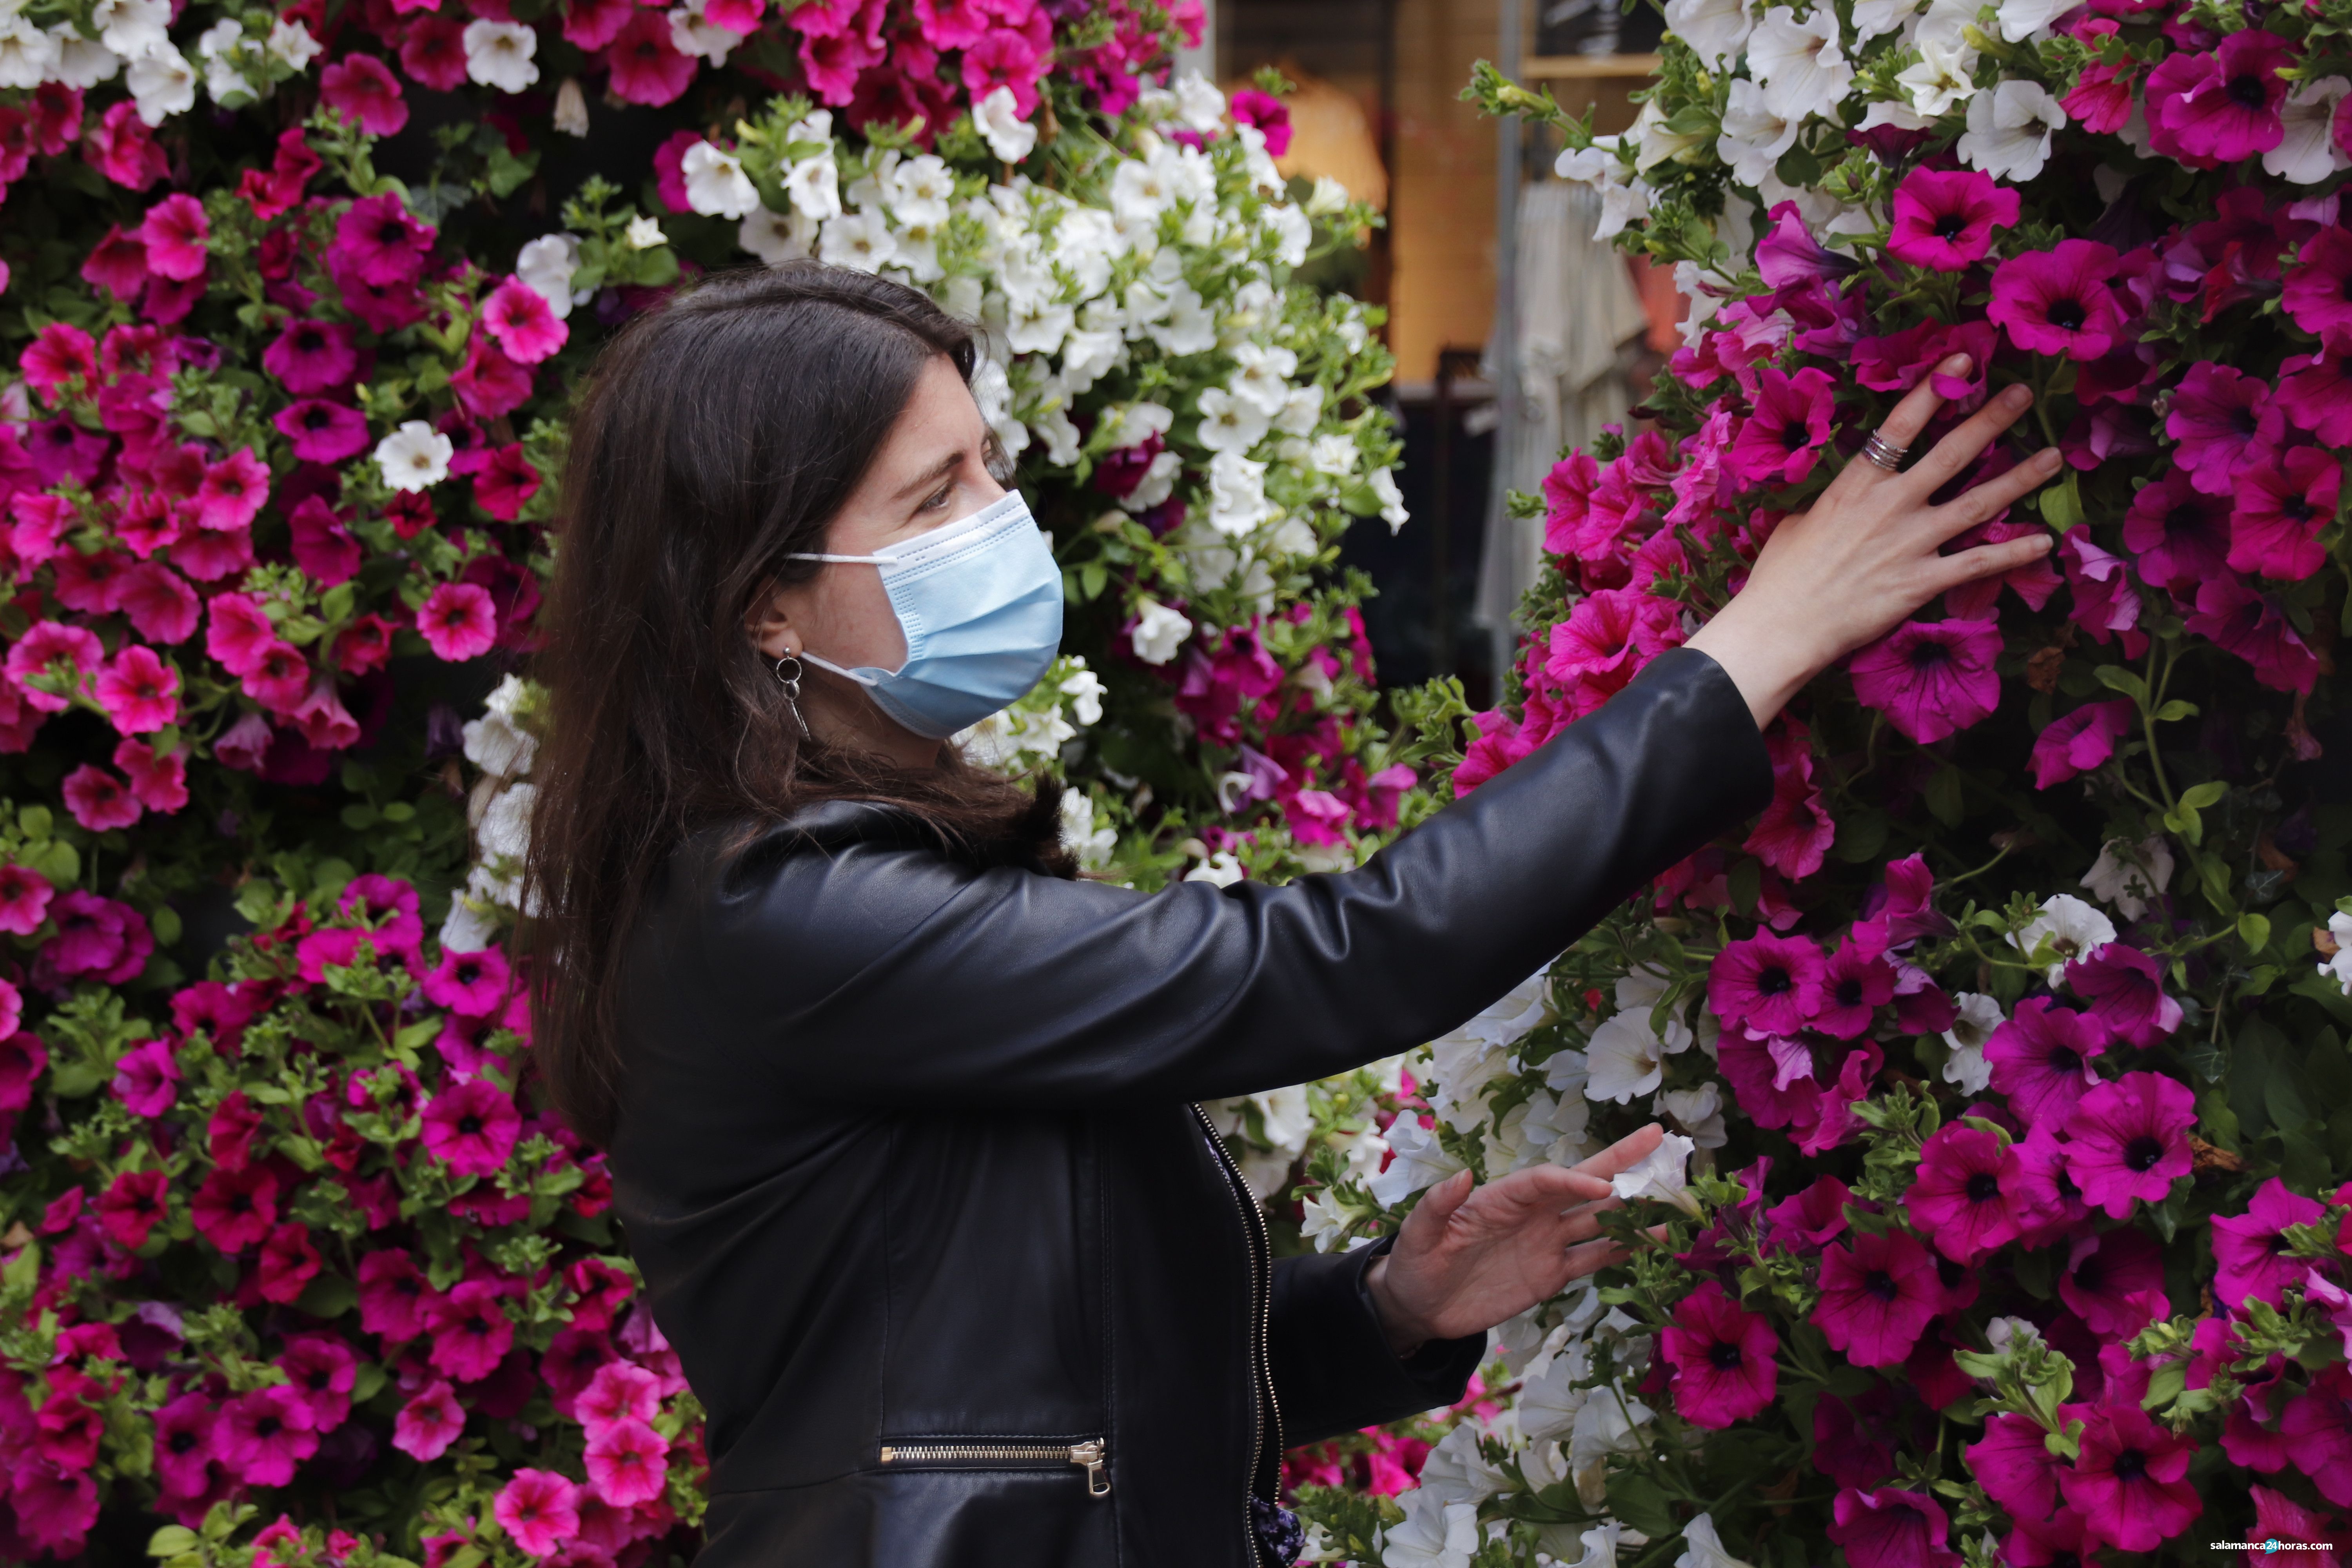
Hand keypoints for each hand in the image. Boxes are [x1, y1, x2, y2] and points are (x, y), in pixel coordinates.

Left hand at [1362, 1124, 1669, 1355]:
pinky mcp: (1553, 1274)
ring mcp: (1546, 1242)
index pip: (1546, 1181)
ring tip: (1672, 1195)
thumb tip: (1463, 1174)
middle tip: (1658, 1137)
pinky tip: (1655, 1239)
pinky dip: (1625, 1249)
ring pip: (1598, 1219)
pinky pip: (1595, 1258)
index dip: (1575, 1180)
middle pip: (1583, 1184)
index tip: (1603, 1184)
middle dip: (1621, 1161)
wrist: (1421, 1308)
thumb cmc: (1416, 1263)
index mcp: (1503, 1198)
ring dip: (1633, 1208)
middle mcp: (1532, 1213)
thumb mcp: (1418, 1233)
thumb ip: (1438, 1205)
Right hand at [1685, 357, 2061, 729]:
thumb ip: (1832, 505)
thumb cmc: (1780, 576)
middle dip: (1991, 420)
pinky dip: (2013, 552)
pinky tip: (2043, 542)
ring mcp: (1910, 543)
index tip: (1959, 361)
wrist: (1781, 627)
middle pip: (1952, 454)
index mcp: (1855, 486)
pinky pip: (1977, 563)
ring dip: (2020, 478)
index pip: (1899, 426)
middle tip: (2023, 395)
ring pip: (1978, 503)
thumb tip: (1843, 501)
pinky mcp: (1921, 582)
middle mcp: (1890, 506)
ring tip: (2053, 458)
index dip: (1932, 390)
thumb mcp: (1797, 524)